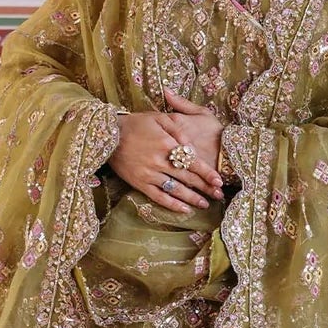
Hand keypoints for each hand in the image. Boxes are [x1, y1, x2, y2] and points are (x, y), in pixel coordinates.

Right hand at [108, 105, 223, 210]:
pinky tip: (184, 210)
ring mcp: (149, 174)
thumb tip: (191, 145)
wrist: (108, 135)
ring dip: (192, 198)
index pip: (192, 161)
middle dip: (205, 187)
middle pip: (187, 177)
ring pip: (176, 190)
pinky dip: (172, 205)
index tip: (219, 181)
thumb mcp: (158, 117)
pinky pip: (159, 197)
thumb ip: (178, 128)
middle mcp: (159, 161)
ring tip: (205, 204)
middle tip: (219, 195)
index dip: (207, 172)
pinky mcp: (139, 184)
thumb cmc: (136, 124)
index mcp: (166, 144)